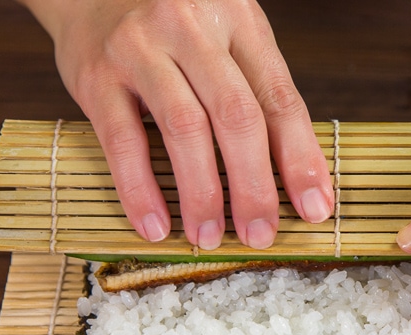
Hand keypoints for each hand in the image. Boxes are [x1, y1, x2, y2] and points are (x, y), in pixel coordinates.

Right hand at [18, 0, 333, 247]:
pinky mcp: (96, 74)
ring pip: (185, 128)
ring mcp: (141, 48)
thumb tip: (298, 176)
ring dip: (202, 193)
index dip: (301, 159)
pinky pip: (122, 140)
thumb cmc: (174, 25)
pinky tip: (154, 226)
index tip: (314, 208)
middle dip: (254, 185)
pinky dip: (139, 189)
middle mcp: (193, 28)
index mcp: (239, 21)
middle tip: (261, 235)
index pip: (279, 98)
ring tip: (210, 237)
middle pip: (237, 116)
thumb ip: (257, 92)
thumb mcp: (227, 37)